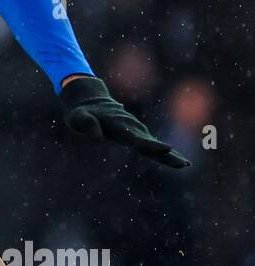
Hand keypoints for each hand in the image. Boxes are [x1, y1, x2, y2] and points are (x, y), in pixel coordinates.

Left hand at [59, 76, 189, 168]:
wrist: (90, 100)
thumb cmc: (81, 112)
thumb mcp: (78, 117)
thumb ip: (87, 125)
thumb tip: (97, 138)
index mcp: (119, 126)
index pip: (136, 139)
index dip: (151, 145)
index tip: (167, 149)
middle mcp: (131, 128)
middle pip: (150, 144)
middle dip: (167, 154)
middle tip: (184, 164)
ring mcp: (135, 130)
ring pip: (154, 146)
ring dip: (170, 156)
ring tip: (185, 165)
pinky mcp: (136, 134)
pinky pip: (151, 146)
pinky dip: (165, 154)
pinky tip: (179, 162)